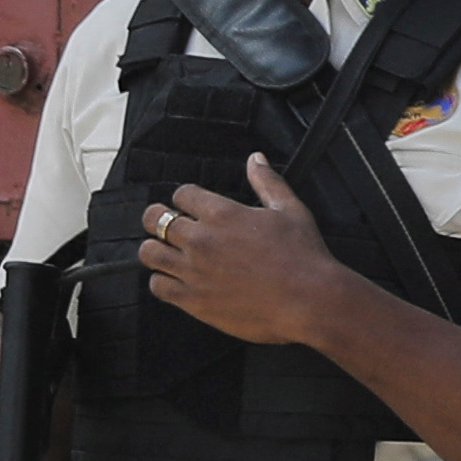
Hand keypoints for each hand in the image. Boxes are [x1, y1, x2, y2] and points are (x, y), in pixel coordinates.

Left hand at [139, 156, 365, 351]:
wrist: (310, 301)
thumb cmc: (304, 257)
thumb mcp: (291, 211)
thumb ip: (268, 182)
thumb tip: (256, 159)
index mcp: (222, 214)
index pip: (182, 194)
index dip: (185, 198)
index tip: (191, 207)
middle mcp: (201, 240)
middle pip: (154, 219)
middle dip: (158, 218)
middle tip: (165, 224)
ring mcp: (194, 271)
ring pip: (149, 252)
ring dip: (156, 249)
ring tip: (168, 253)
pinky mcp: (193, 300)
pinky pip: (157, 286)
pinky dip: (162, 281)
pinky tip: (175, 280)